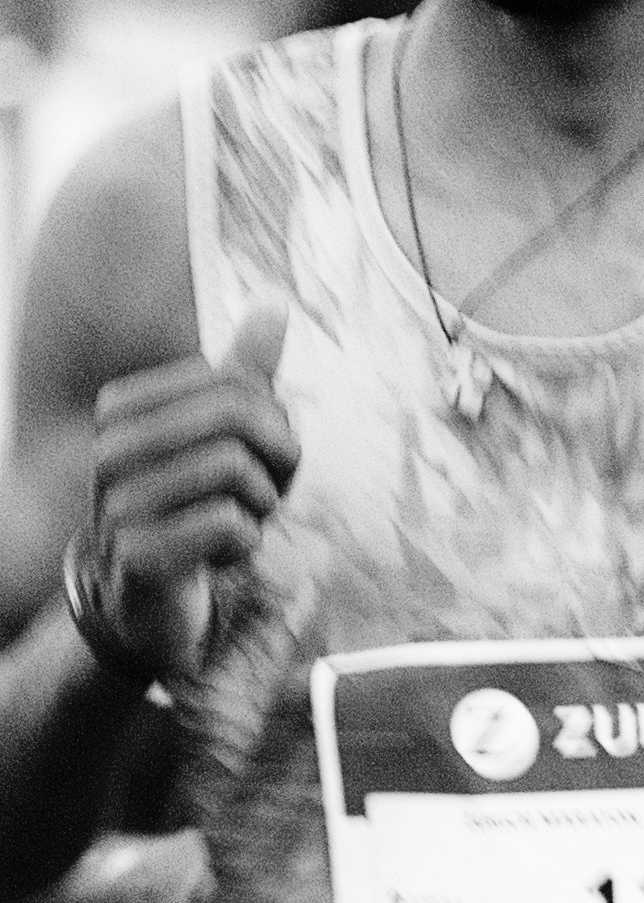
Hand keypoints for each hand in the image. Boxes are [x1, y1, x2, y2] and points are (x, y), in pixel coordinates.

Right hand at [66, 305, 294, 677]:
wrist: (149, 600)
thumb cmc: (194, 509)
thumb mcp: (226, 439)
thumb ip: (244, 375)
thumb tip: (274, 302)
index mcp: (123, 409)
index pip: (237, 384)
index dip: (272, 425)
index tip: (258, 459)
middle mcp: (108, 449)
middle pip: (240, 418)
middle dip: (276, 462)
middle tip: (261, 495)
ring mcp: (115, 502)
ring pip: (238, 472)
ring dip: (261, 507)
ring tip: (236, 524)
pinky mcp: (135, 554)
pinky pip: (230, 525)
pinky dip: (247, 544)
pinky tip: (220, 556)